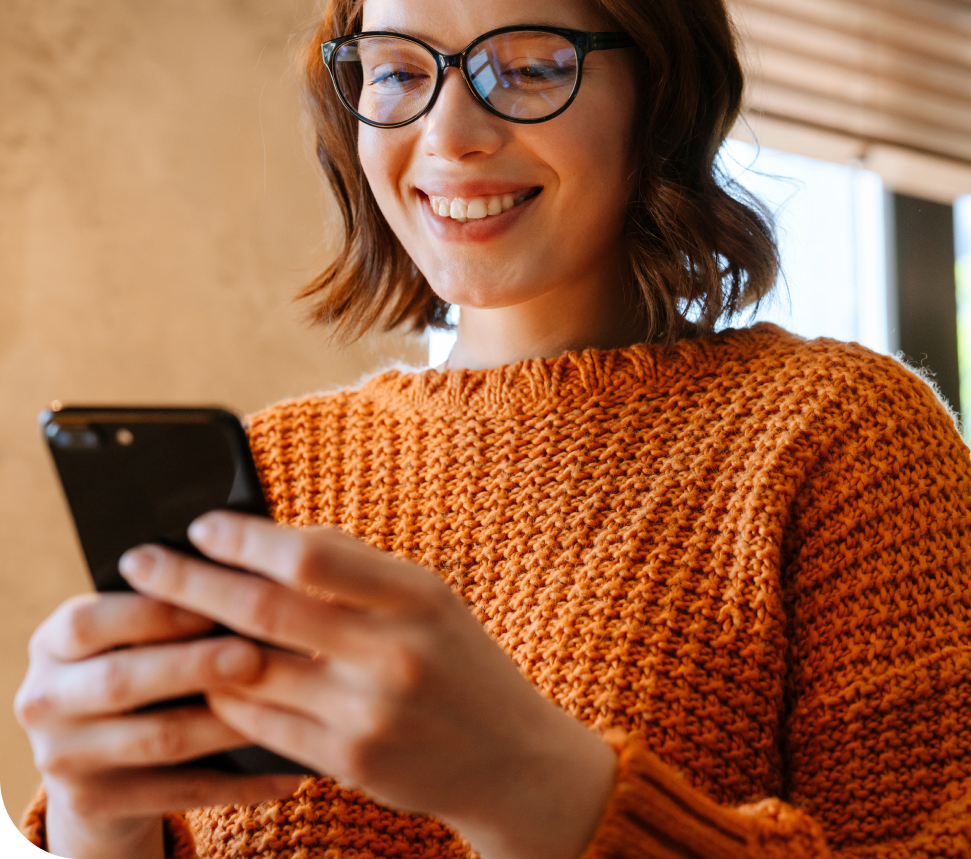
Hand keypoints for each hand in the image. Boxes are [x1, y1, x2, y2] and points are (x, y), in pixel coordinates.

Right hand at [14, 592, 304, 858]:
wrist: (97, 757)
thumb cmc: (138, 662)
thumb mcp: (131, 633)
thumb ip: (170, 609)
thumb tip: (250, 581)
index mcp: (53, 642)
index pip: (89, 623)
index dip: (152, 613)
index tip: (214, 603)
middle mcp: (45, 700)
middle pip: (120, 681)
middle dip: (194, 665)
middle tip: (254, 655)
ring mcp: (63, 759)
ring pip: (158, 739)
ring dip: (228, 723)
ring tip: (285, 704)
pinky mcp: (95, 804)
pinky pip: (181, 792)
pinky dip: (240, 784)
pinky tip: (285, 772)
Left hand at [117, 512, 616, 858]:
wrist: (509, 759)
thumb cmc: (461, 662)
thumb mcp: (430, 599)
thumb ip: (358, 570)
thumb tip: (268, 540)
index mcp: (416, 596)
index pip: (310, 556)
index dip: (245, 539)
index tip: (201, 527)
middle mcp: (391, 653)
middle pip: (264, 611)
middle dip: (190, 582)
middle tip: (142, 562)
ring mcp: (367, 714)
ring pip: (249, 672)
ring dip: (197, 644)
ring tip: (163, 620)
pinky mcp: (347, 763)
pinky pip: (259, 724)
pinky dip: (224, 695)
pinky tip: (207, 676)